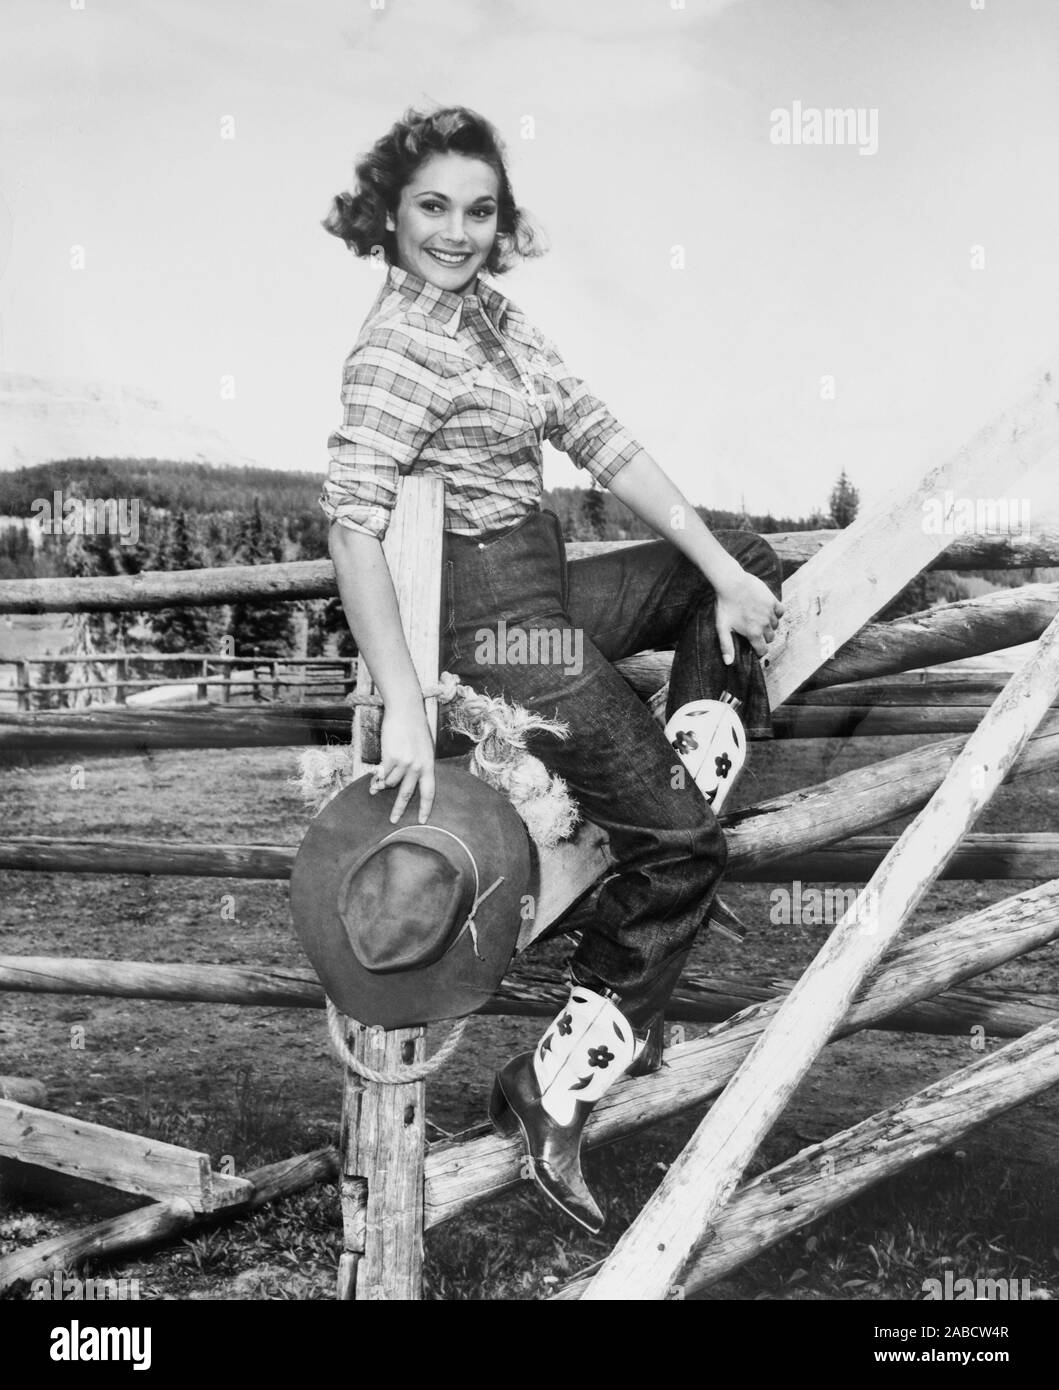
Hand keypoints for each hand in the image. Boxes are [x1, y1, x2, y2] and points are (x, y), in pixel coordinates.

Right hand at [370, 699, 435, 823]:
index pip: (429, 792)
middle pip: (408, 794)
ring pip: (391, 783)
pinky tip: (371, 783)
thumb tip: (410, 782)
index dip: (426, 808)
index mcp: (429, 765)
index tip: (423, 821)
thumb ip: (419, 765)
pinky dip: (375, 780)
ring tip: (375, 789)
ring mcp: (405, 763)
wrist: (405, 711)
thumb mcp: (424, 748)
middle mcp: (418, 766)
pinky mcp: (391, 758)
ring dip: (382, 787)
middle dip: (399, 809)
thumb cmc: (414, 728)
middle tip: (393, 821)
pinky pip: (381, 775)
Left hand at [714, 568, 784, 661]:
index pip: (763, 650)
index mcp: (753, 633)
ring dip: (769, 625)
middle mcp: (764, 625)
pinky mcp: (773, 601)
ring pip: (775, 625)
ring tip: (758, 619)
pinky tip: (767, 610)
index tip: (755, 647)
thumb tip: (728, 663)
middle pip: (770, 638)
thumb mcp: (722, 627)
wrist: (731, 583)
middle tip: (754, 630)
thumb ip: (726, 646)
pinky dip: (776, 613)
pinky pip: (780, 611)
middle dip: (763, 637)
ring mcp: (770, 612)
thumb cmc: (725, 605)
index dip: (759, 650)